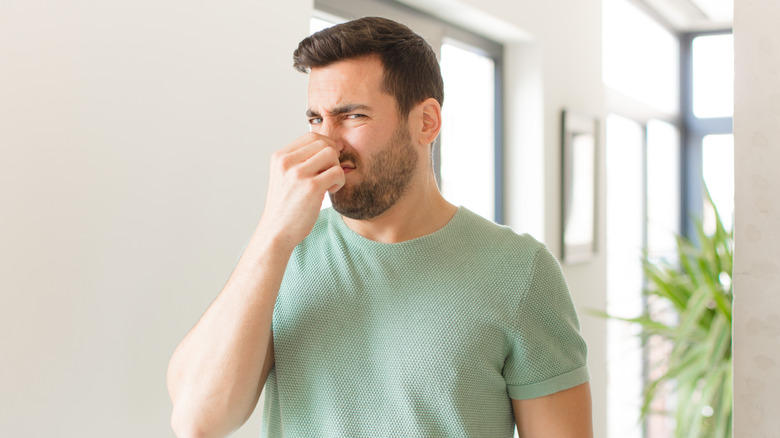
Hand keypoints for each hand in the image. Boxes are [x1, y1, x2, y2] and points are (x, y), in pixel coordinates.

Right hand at [257, 132, 344, 248]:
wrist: (277, 231)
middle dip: (333, 157)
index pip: (311, 136)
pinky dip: (339, 181)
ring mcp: (298, 174)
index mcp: (279, 157)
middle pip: (323, 142)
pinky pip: (337, 172)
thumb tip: (329, 145)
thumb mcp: (284, 177)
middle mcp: (286, 162)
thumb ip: (299, 160)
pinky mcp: (311, 187)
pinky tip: (331, 191)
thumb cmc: (285, 206)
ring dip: (336, 167)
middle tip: (329, 173)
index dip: (326, 144)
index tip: (329, 160)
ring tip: (329, 182)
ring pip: (331, 154)